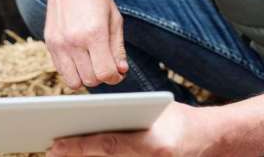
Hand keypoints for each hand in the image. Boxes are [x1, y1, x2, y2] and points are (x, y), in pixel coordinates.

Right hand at [43, 0, 127, 88]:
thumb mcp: (114, 18)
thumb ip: (117, 48)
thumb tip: (121, 71)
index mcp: (94, 33)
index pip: (106, 73)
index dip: (116, 77)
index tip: (118, 71)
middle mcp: (74, 41)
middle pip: (91, 80)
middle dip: (103, 76)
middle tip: (106, 63)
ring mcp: (59, 44)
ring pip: (75, 82)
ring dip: (86, 77)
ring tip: (91, 63)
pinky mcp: (49, 44)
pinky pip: (61, 72)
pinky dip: (72, 71)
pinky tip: (79, 58)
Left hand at [48, 102, 217, 155]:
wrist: (212, 140)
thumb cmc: (179, 120)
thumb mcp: (154, 111)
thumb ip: (126, 116)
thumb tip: (89, 118)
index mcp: (154, 144)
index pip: (108, 146)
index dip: (79, 147)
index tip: (55, 144)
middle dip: (76, 156)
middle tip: (51, 150)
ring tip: (63, 153)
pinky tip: (84, 156)